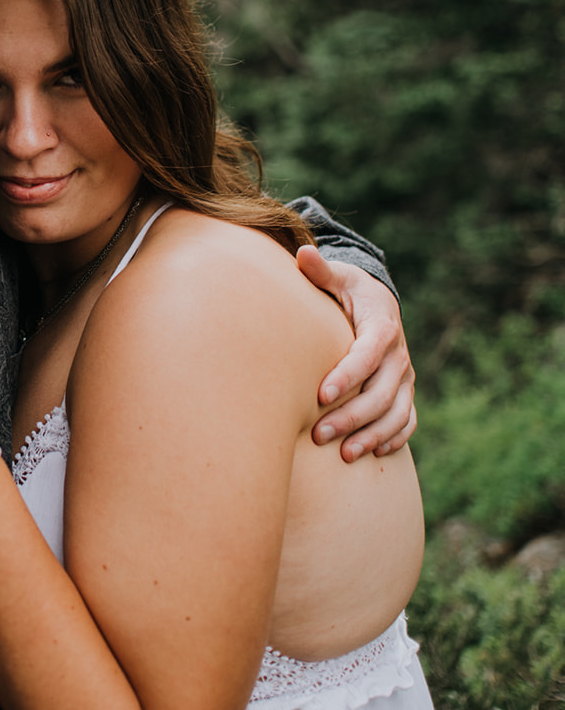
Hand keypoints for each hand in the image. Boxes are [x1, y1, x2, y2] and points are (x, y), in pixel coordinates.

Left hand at [296, 246, 415, 461]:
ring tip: (344, 455)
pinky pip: (408, 420)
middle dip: (351, 416)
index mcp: (381, 327)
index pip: (368, 354)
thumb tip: (301, 254)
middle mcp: (398, 355)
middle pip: (381, 392)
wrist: (378, 304)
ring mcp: (405, 377)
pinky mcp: (406, 392)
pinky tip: (373, 454)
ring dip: (372, 435)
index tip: (320, 395)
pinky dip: (395, 438)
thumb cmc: (348, 292)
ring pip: (396, 413)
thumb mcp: (338, 278)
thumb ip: (320, 271)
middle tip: (318, 435)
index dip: (347, 375)